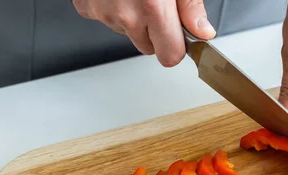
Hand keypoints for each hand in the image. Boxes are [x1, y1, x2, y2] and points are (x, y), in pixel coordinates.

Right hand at [72, 0, 215, 66]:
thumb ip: (190, 6)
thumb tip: (202, 31)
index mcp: (152, 8)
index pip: (169, 56)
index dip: (176, 46)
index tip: (179, 36)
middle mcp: (125, 15)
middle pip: (147, 47)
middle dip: (155, 32)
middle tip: (156, 2)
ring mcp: (102, 11)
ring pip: (125, 32)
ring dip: (132, 17)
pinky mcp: (85, 5)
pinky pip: (103, 17)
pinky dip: (110, 7)